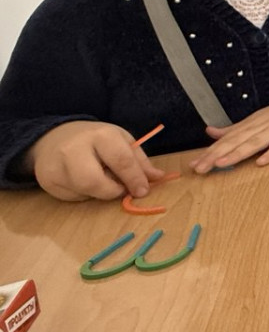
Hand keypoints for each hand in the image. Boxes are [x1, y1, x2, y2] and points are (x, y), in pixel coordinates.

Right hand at [29, 121, 164, 200]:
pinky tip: (83, 181)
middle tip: (121, 189)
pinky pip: (72, 196)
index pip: (121, 160)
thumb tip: (158, 178)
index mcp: (101, 135)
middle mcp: (75, 149)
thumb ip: (139, 160)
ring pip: (84, 191)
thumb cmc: (95, 140)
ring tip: (101, 179)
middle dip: (112, 191)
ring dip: (99, 192)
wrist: (54, 136)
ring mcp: (57, 165)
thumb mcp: (120, 141)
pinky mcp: (47, 180)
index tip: (143, 191)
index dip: (135, 179)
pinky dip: (85, 194)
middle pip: (94, 181)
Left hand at [191, 92, 268, 172]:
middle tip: (200, 168)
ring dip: (237, 153)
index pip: (226, 140)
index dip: (209, 152)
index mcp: (249, 125)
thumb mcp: (254, 120)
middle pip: (235, 142)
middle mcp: (259, 127)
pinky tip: (261, 162)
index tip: (194, 165)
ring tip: (221, 164)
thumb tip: (210, 132)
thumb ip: (233, 129)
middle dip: (216, 155)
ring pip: (254, 143)